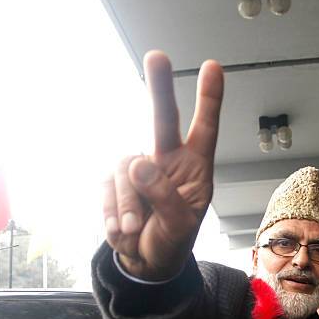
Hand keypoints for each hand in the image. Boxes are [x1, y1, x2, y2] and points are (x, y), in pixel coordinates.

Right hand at [103, 51, 223, 279]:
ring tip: (134, 229)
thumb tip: (137, 164)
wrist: (147, 262)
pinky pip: (106, 187)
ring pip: (125, 168)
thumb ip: (165, 197)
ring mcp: (139, 170)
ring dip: (127, 202)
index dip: (208, 101)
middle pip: (162, 120)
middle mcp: (167, 162)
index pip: (204, 131)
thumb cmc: (173, 241)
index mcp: (194, 170)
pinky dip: (112, 211)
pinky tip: (122, 230)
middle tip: (157, 56)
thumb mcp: (180, 227)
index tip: (212, 67)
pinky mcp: (114, 182)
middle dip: (159, 89)